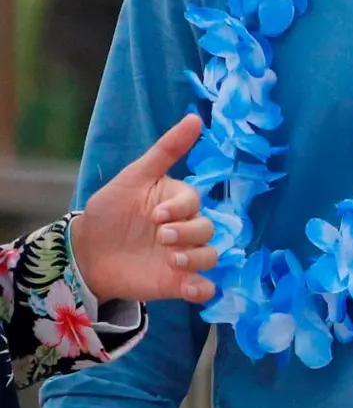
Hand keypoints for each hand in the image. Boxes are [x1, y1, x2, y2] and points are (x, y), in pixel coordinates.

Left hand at [68, 114, 216, 304]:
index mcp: (177, 203)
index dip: (180, 208)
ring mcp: (184, 256)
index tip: (156, 215)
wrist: (86, 253)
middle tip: (160, 237)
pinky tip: (191, 289)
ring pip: (211, 256)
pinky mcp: (178, 282)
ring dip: (197, 259)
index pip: (194, 202)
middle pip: (208, 228)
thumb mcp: (133, 177)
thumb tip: (196, 118)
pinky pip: (205, 287)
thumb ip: (165, 151)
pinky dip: (203, 289)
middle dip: (187, 233)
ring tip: (171, 261)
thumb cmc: (110, 211)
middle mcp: (185, 228)